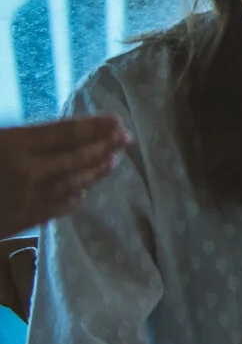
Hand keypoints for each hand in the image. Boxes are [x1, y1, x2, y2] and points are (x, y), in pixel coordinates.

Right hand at [0, 115, 126, 234]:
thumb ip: (22, 137)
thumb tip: (60, 133)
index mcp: (14, 145)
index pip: (64, 133)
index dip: (94, 127)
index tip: (117, 121)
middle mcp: (27, 172)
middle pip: (74, 158)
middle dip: (104, 146)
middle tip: (126, 137)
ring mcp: (25, 200)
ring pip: (70, 184)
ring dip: (94, 173)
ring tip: (112, 161)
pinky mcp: (20, 222)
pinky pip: (54, 209)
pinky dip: (72, 199)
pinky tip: (82, 192)